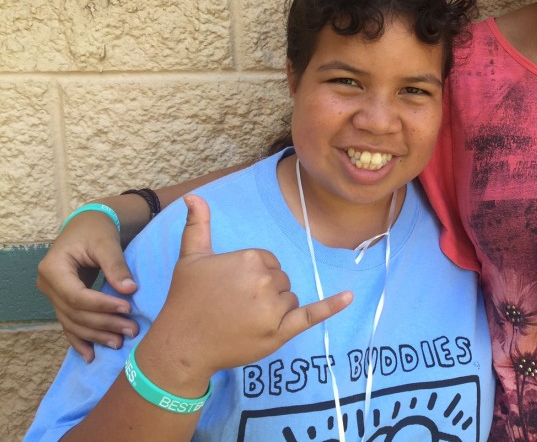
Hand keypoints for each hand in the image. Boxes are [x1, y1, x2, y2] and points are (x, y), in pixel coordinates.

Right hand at [37, 211, 138, 361]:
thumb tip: (129, 290)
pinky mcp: (62, 301)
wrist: (88, 225)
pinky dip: (80, 340)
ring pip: (72, 322)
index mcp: (53, 268)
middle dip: (103, 324)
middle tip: (131, 329)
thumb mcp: (106, 242)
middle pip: (74, 313)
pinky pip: (69, 324)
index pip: (76, 296)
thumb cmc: (97, 230)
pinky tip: (90, 356)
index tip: (127, 308)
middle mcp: (48, 285)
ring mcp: (52, 295)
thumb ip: (116, 266)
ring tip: (119, 343)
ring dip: (96, 335)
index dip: (101, 306)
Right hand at [144, 195, 351, 382]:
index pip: (270, 262)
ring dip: (274, 309)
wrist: (181, 345)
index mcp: (250, 259)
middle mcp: (264, 281)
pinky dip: (331, 307)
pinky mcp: (280, 333)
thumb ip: (197, 225)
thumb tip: (193, 196)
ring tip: (242, 319)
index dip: (253, 276)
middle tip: (234, 306)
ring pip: (290, 299)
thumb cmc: (186, 300)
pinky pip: (311, 315)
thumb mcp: (190, 258)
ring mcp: (273, 309)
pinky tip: (350, 296)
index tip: (231, 288)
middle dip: (264, 292)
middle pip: (282, 280)